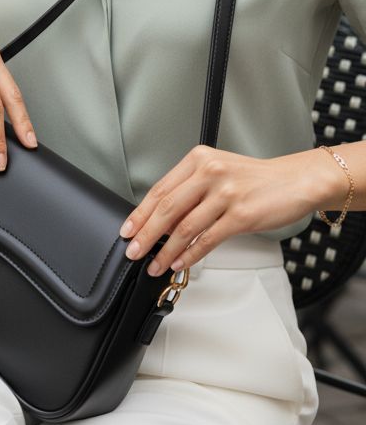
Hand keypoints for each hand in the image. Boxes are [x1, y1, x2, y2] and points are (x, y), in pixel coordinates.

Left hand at [118, 145, 339, 276]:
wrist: (296, 181)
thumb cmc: (257, 180)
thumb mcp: (219, 172)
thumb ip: (191, 190)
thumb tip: (161, 221)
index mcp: (200, 159)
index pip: (161, 189)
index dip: (140, 213)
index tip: (127, 230)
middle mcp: (211, 172)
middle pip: (167, 208)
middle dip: (146, 234)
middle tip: (133, 251)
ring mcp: (226, 193)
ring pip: (185, 227)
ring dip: (166, 251)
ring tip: (155, 264)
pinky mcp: (241, 214)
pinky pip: (207, 239)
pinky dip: (190, 255)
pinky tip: (180, 263)